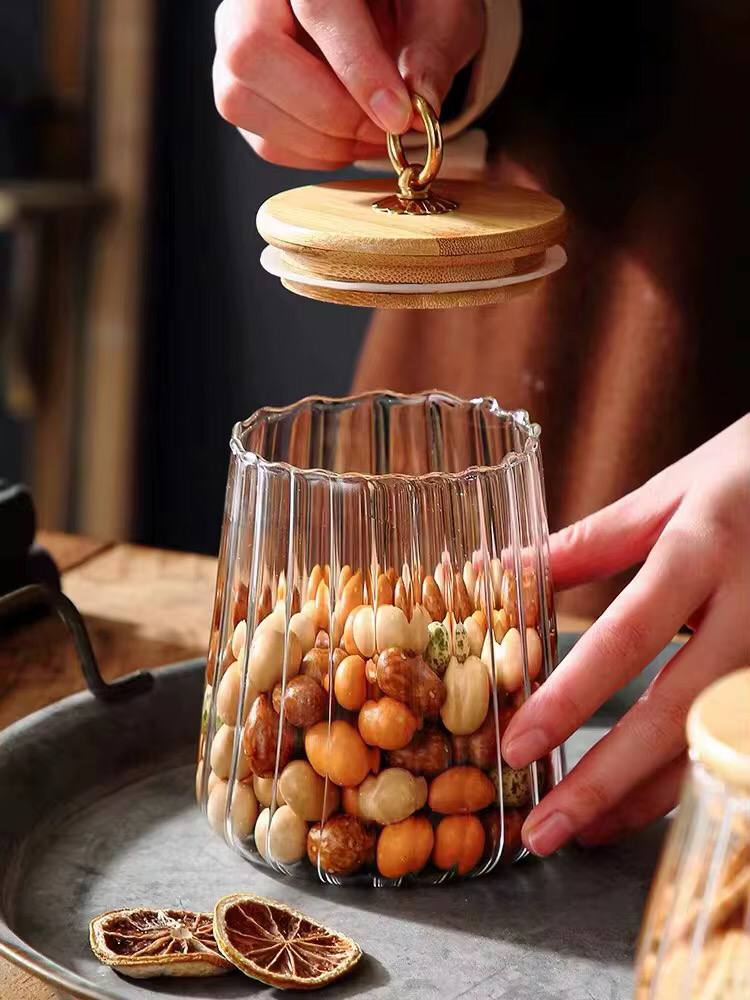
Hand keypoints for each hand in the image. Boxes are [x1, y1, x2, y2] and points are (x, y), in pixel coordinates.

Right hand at [213, 0, 484, 167]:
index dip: (357, 68)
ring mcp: (234, 42)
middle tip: (383, 131)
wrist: (383, 15)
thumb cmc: (408, 4)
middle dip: (328, 111)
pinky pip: (261, 139)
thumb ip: (432, 50)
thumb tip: (419, 103)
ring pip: (243, 101)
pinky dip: (311, 155)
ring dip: (319, 141)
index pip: (317, 7)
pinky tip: (348, 140)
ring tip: (371, 137)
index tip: (396, 116)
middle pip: (254, 53)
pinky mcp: (238, 90)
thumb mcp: (440, 11)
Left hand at [501, 414, 749, 854]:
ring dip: (642, 797)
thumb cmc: (747, 474)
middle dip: (603, 783)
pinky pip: (735, 741)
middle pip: (674, 714)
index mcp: (703, 549)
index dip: (571, 697)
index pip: (628, 636)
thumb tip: (503, 573)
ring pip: (710, 743)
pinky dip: (685, 777)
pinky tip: (640, 801)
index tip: (515, 744)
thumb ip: (591, 541)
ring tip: (580, 831)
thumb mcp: (670, 492)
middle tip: (542, 833)